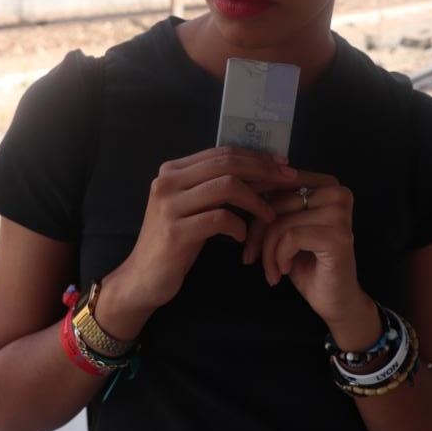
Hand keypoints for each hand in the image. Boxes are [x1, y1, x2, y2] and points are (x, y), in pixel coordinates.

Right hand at [111, 147, 299, 314]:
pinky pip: (219, 218)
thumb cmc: (174, 242)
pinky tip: (243, 236)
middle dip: (263, 170)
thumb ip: (212, 185)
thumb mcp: (190, 206)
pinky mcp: (175, 232)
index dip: (256, 156)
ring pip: (226, 186)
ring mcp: (169, 206)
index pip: (222, 152)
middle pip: (226, 164)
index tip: (282, 165)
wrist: (142, 278)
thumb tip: (258, 169)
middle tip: (288, 181)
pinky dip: (238, 225)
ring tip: (269, 214)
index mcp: (172, 170)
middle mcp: (167, 182)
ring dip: (256, 199)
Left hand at [243, 171, 361, 324]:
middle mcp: (337, 193)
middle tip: (252, 257)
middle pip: (276, 202)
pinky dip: (279, 257)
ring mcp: (340, 214)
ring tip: (271, 269)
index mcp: (326, 184)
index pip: (277, 182)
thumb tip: (243, 185)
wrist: (334, 300)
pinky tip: (284, 270)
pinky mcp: (338, 236)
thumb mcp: (285, 226)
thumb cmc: (308, 263)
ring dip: (267, 250)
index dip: (253, 205)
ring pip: (280, 221)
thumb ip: (274, 203)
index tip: (245, 232)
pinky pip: (290, 237)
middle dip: (257, 233)